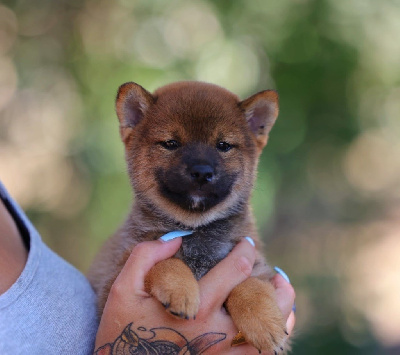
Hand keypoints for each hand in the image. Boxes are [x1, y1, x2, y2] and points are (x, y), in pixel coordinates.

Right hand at [94, 237, 294, 353]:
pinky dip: (271, 343)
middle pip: (262, 305)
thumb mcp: (124, 287)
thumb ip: (147, 256)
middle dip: (275, 285)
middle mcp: (214, 333)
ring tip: (286, 299)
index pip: (235, 271)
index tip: (247, 244)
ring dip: (282, 316)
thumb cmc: (121, 328)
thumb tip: (177, 239)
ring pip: (266, 336)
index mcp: (195, 307)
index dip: (245, 252)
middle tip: (279, 274)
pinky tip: (277, 331)